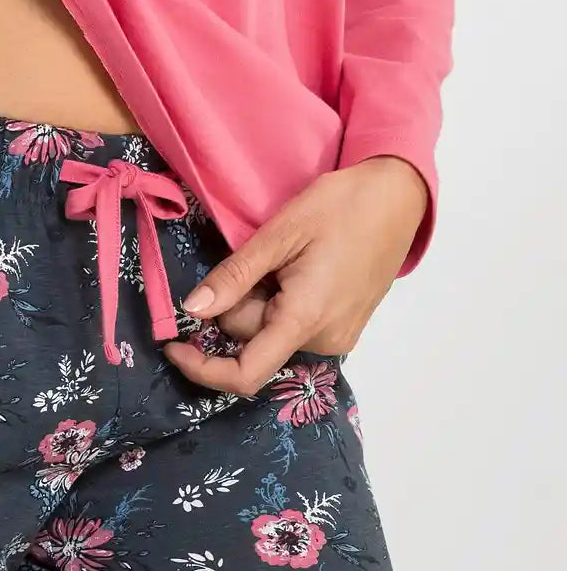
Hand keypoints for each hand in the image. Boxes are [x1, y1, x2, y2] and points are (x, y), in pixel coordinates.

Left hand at [163, 156, 428, 396]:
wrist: (397, 196)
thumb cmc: (341, 206)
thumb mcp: (280, 234)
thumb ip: (235, 277)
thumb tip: (192, 310)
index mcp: (305, 319)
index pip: (245, 373)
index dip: (202, 368)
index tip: (173, 343)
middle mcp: (324, 340)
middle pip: (254, 341)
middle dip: (236, 305)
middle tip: (252, 256)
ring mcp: (339, 335)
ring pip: (273, 333)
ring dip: (258, 303)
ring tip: (279, 258)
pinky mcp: (345, 325)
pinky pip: (294, 326)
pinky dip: (278, 304)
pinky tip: (293, 268)